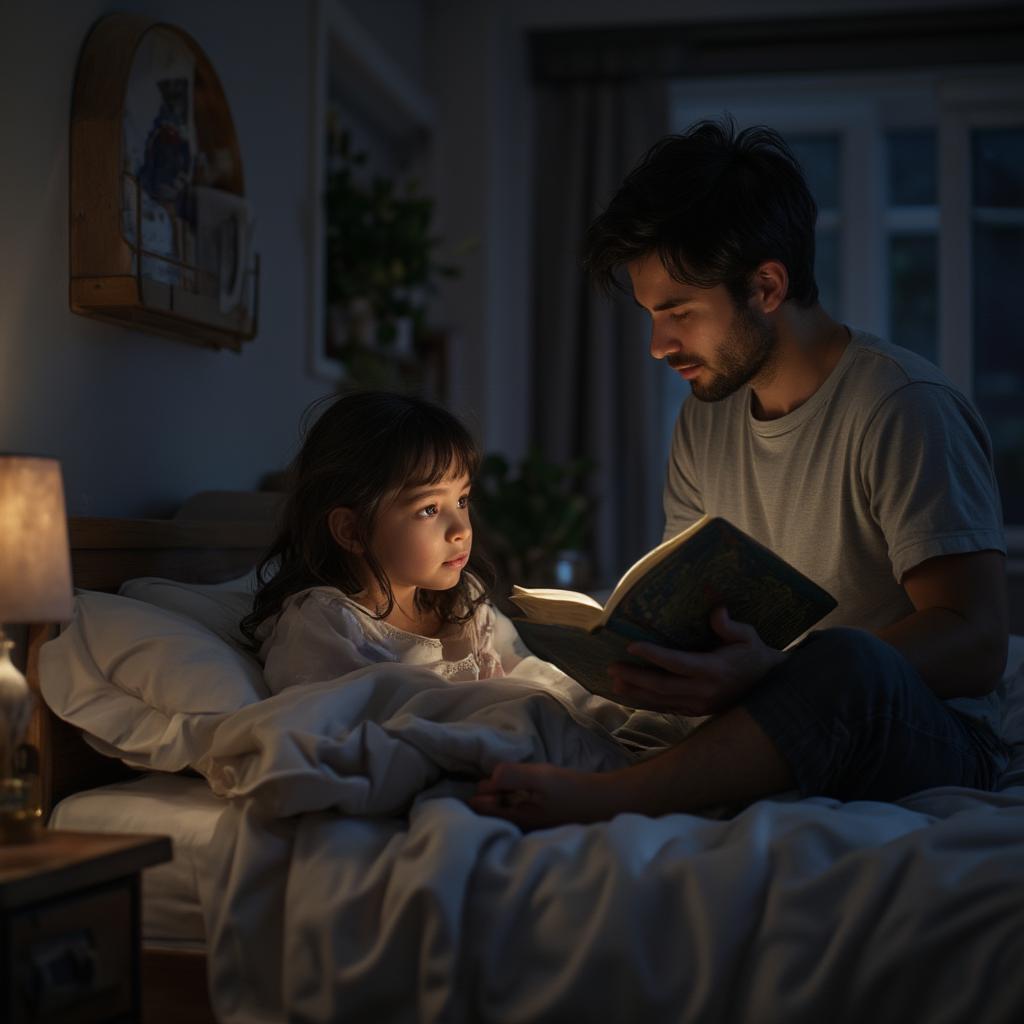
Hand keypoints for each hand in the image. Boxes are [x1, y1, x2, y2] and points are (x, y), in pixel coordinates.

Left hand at [469, 762, 621, 828]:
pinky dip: (512, 800)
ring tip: (496, 783)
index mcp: (517, 820)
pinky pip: (518, 811)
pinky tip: (518, 790)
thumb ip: (512, 776)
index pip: (482, 811)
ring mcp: (533, 826)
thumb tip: (488, 778)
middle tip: (481, 781)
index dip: (475, 795)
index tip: (474, 781)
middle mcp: (521, 828)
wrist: (606, 802)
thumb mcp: (541, 777)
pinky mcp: (543, 821)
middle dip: (485, 799)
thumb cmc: (572, 790)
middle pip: (492, 814)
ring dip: (499, 799)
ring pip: (505, 812)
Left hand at [609, 607, 786, 714]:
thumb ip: (730, 626)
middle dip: (635, 677)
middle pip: (662, 686)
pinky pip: (667, 709)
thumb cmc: (755, 656)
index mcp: (714, 670)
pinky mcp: (696, 712)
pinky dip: (647, 704)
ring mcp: (699, 705)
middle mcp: (704, 691)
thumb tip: (716, 611)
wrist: (770, 688)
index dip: (654, 655)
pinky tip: (630, 697)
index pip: (678, 663)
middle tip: (612, 668)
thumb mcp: (748, 636)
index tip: (631, 646)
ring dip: (636, 693)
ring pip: (661, 701)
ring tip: (614, 683)